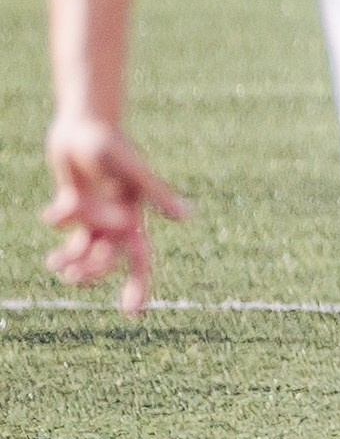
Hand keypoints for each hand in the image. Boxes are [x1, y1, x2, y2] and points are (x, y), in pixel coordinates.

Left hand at [43, 116, 187, 317]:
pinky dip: (57, 221)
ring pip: (84, 248)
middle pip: (107, 260)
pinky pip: (66, 224)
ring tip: (55, 264)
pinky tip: (53, 210)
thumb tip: (188, 217)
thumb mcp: (135, 173)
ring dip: (70, 261)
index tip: (134, 315)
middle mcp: (117, 218)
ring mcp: (96, 211)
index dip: (139, 287)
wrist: (84, 123)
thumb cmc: (112, 145)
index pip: (140, 260)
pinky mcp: (76, 200)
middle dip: (90, 273)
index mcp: (134, 217)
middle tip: (68, 277)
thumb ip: (158, 196)